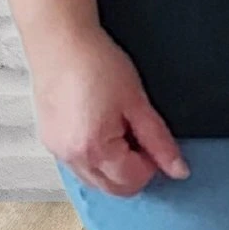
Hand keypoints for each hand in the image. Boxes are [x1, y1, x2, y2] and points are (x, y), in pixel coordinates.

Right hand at [32, 29, 189, 194]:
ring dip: (113, 166)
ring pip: (94, 180)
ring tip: (117, 126)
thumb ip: (159, 141)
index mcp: (95, 150)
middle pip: (113, 188)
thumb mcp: (137, 102)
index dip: (151, 162)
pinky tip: (99, 126)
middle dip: (132, 169)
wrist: (60, 41)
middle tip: (137, 133)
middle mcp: (72, 159)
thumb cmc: (97, 64)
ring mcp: (57, 152)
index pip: (133, 180)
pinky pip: (78, 165)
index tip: (152, 136)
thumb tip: (178, 170)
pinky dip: (94, 157)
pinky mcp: (49, 141)